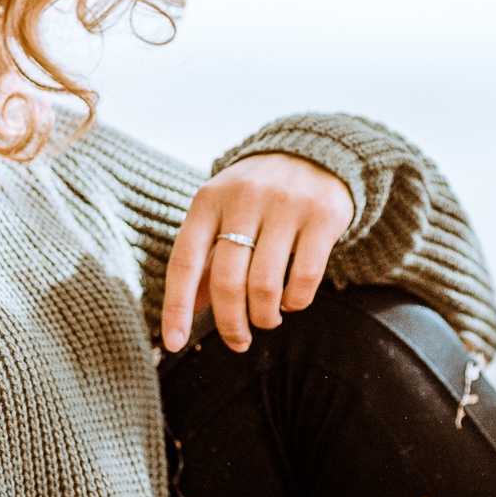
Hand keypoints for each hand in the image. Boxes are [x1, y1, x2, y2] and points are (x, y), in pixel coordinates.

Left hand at [161, 153, 357, 351]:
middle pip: (226, 280)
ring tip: (267, 320)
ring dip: (264, 316)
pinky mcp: (322, 216)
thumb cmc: (257, 197)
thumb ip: (204, 259)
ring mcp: (285, 205)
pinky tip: (292, 302)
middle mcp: (243, 199)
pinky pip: (305, 276)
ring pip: (264, 284)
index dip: (176, 307)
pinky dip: (296, 301)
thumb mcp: (222, 214)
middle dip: (231, 323)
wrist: (315, 153)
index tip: (173, 343)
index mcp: (208, 200)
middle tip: (238, 342)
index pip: (184, 261)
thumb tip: (188, 313)